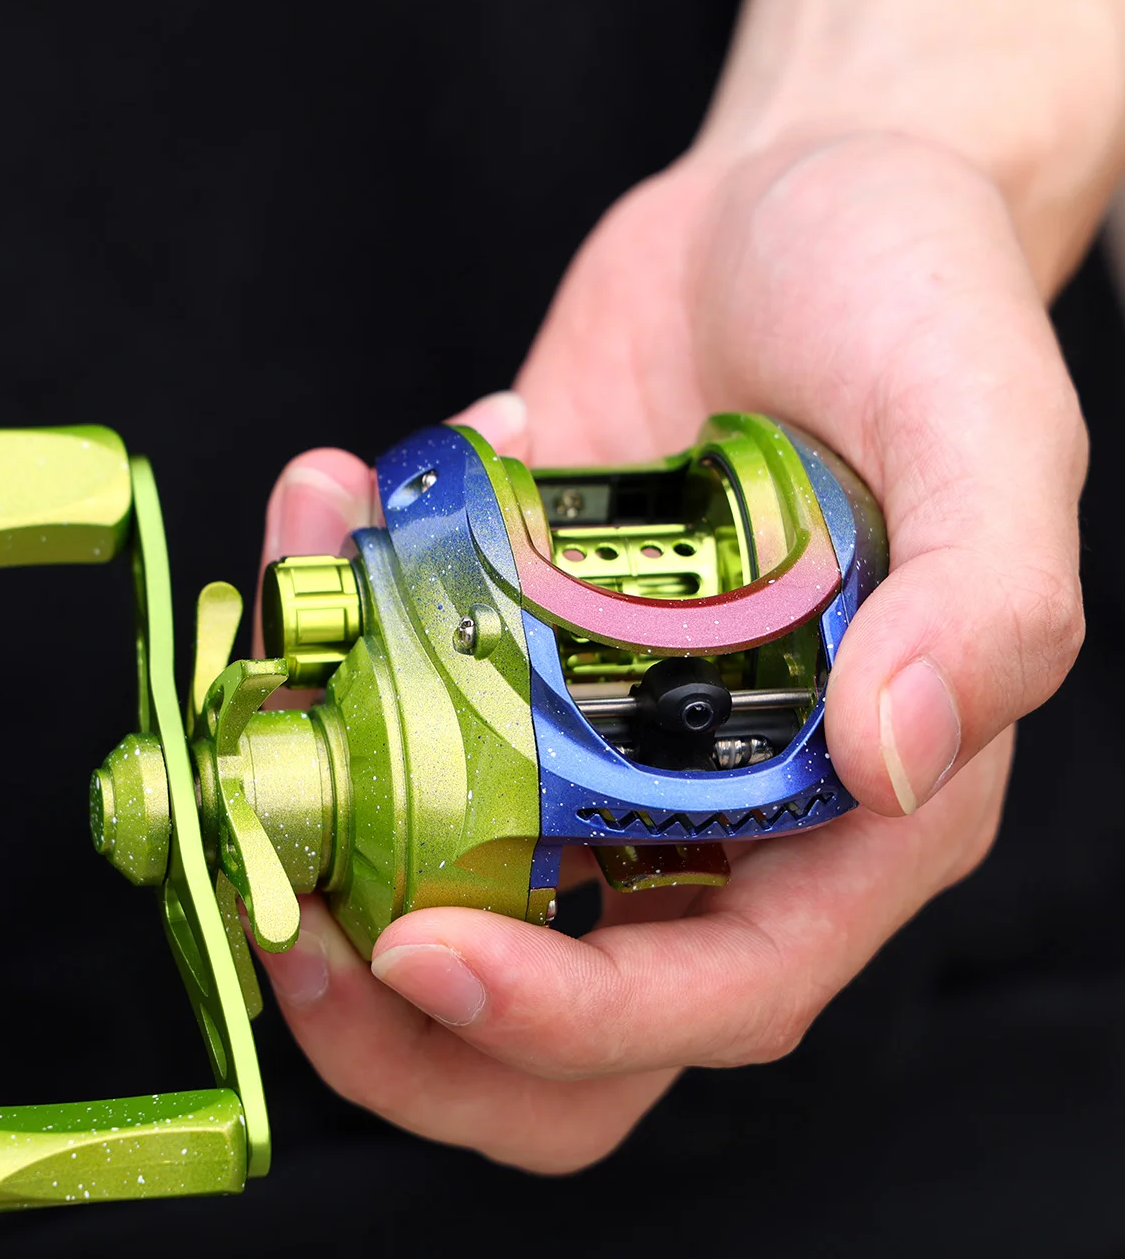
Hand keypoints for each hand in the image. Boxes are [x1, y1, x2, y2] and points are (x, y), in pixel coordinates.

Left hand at [248, 128, 1080, 1172]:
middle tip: (287, 923)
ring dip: (314, 836)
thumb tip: (898, 755)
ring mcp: (583, 756)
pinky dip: (313, 654)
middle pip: (554, 1037)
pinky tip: (320, 520)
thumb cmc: (909, 305)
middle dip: (401, 1029)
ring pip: (434, 903)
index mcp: (851, 820)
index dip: (564, 1016)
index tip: (417, 948)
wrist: (778, 221)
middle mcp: (711, 820)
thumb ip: (986, 598)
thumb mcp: (982, 421)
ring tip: (271, 670)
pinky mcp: (494, 671)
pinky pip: (382, 723)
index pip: (712, 998)